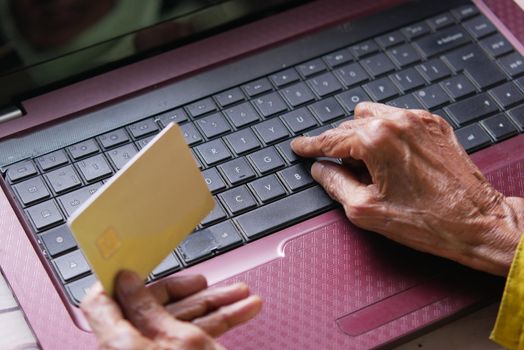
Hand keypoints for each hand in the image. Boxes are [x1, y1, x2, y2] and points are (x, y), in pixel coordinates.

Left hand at [81, 271, 261, 349]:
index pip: (102, 301)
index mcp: (119, 344)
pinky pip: (192, 339)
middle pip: (153, 308)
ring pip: (180, 324)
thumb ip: (149, 307)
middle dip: (192, 293)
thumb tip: (125, 280)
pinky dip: (217, 326)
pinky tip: (242, 312)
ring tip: (244, 296)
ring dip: (216, 307)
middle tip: (211, 282)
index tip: (145, 264)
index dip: (122, 279)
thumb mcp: (180, 341)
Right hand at [291, 102, 523, 275]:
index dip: (311, 145)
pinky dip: (386, 134)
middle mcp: (397, 122)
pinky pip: (396, 119)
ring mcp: (418, 120)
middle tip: (347, 175)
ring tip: (373, 168)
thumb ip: (335, 183)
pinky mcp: (434, 124)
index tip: (300, 146)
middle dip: (342, 149)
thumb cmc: (427, 221)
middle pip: (350, 128)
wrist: (477, 222)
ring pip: (372, 117)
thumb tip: (321, 170)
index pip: (331, 139)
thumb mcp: (365, 210)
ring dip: (363, 137)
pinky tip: (394, 161)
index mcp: (376, 140)